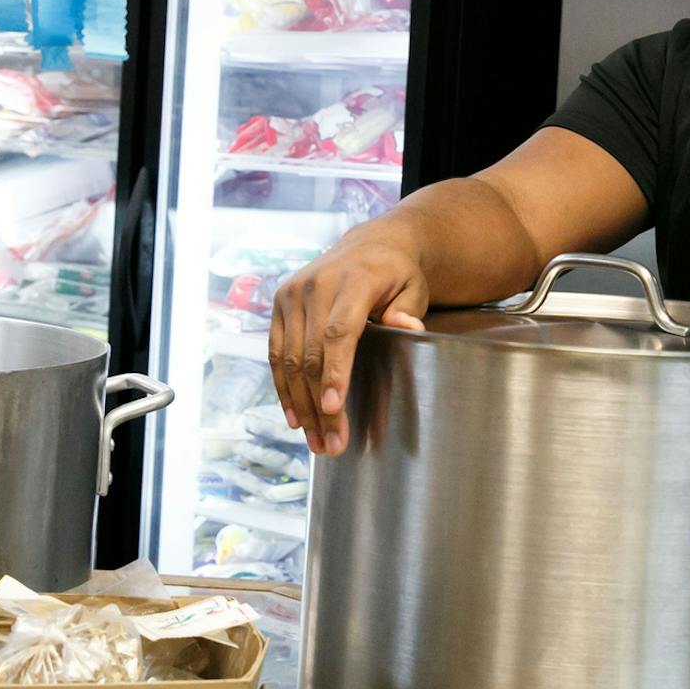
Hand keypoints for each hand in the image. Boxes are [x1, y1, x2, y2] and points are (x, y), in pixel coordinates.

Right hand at [268, 230, 428, 455]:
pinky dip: (283, 387)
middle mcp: (316, 284)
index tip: (335, 409)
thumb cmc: (397, 274)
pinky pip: (276, 352)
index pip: (339, 332)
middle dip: (320, 405)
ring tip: (316, 441)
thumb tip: (408, 328)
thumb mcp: (413, 289)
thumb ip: (407, 311)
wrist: (370, 244)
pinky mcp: (279, 301)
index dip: (336, 372)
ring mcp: (293, 292)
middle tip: (333, 444)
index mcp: (353, 279)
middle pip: (312, 354)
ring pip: (290, 359)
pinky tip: (295, 417)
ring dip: (301, 405)